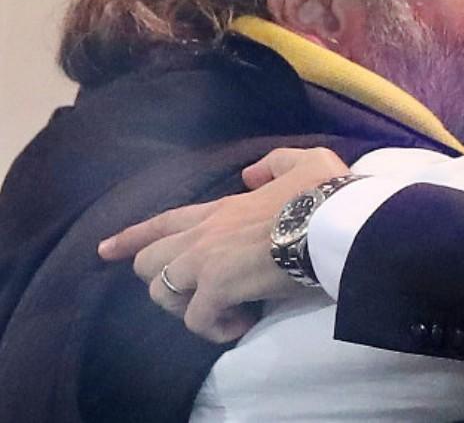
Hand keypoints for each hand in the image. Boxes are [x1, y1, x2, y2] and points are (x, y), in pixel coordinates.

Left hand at [97, 147, 348, 342]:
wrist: (333, 221)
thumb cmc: (324, 194)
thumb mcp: (305, 160)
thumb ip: (273, 164)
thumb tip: (250, 176)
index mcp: (221, 208)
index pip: (163, 222)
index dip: (132, 238)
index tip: (105, 251)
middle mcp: (203, 234)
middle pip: (149, 263)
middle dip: (163, 281)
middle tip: (196, 294)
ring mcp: (205, 261)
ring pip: (162, 293)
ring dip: (188, 307)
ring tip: (222, 310)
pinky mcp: (217, 288)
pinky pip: (196, 319)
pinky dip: (214, 327)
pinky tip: (241, 321)